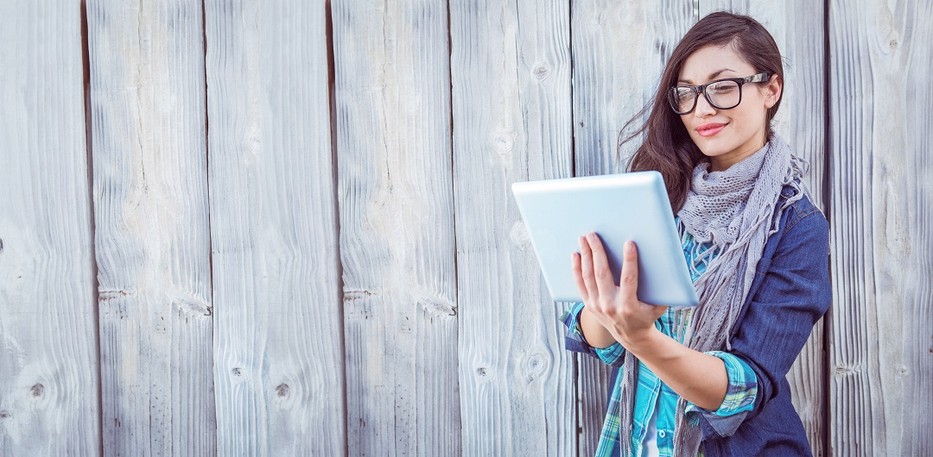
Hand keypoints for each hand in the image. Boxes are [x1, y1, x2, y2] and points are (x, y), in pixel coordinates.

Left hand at [572, 233, 667, 348]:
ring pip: (588, 276)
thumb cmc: (647, 316)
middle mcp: (610, 306)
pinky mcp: (589, 305)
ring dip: (585, 255)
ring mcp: (597, 306)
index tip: (629, 243)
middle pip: (602, 274)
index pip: (628, 279)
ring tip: (583, 239)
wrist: (631, 337)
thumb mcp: (658, 306)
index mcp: (628, 306)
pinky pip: (580, 284)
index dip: (629, 260)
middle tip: (593, 235)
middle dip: (597, 252)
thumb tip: (668, 266)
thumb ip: (661, 290)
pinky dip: (576, 268)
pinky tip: (576, 254)